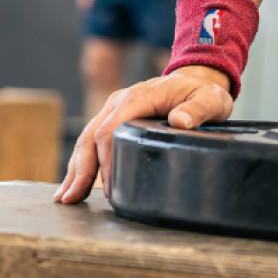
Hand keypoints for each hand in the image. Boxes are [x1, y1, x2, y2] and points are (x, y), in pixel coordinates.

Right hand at [54, 65, 232, 203]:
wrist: (197, 79)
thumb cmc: (204, 92)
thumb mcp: (211, 99)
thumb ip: (198, 109)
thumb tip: (181, 121)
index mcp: (139, 97)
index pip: (111, 129)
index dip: (107, 159)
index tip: (110, 187)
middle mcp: (120, 101)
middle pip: (92, 136)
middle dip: (81, 169)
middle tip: (72, 198)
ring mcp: (114, 108)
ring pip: (86, 139)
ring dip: (75, 168)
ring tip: (66, 197)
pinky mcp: (114, 116)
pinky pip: (92, 138)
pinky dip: (81, 161)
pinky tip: (74, 181)